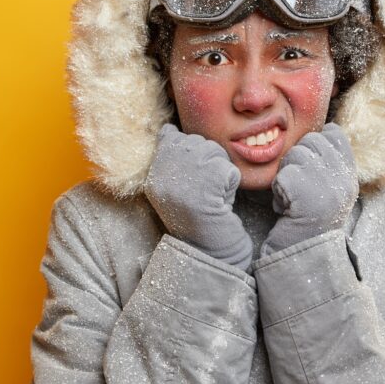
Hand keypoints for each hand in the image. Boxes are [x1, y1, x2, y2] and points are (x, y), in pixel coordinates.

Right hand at [144, 124, 253, 270]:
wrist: (208, 254)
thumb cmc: (194, 224)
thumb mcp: (173, 190)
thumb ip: (172, 161)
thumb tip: (170, 130)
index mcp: (153, 173)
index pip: (169, 135)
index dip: (186, 149)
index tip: (191, 175)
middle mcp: (165, 169)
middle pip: (197, 141)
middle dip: (207, 162)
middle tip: (203, 193)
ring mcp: (188, 171)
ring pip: (216, 152)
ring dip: (220, 174)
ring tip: (211, 199)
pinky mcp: (212, 176)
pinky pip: (231, 169)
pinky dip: (232, 185)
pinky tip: (221, 204)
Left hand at [263, 123, 358, 253]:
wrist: (300, 260)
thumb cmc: (306, 224)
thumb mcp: (327, 191)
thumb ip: (328, 163)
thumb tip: (325, 130)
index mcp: (351, 176)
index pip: (333, 134)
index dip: (314, 148)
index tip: (309, 175)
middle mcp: (345, 180)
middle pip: (311, 141)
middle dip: (297, 162)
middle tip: (298, 191)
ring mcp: (328, 187)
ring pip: (295, 154)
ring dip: (286, 177)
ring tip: (293, 202)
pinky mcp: (307, 195)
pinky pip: (283, 175)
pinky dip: (279, 193)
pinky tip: (287, 211)